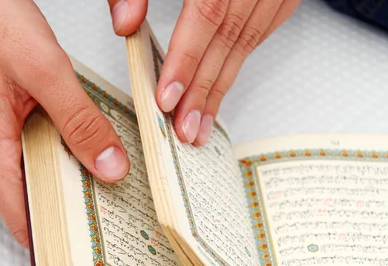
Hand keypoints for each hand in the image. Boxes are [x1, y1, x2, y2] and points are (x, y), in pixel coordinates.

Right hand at [0, 0, 129, 246]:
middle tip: (113, 196)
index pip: (24, 223)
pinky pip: (20, 149)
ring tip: (101, 163)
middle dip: (72, 201)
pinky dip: (49, 146)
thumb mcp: (44, 70)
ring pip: (28, 171)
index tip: (94, 242)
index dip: (59, 240)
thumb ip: (79, 121)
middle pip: (30, 198)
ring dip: (62, 169)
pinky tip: (72, 133)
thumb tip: (109, 165)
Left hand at [109, 0, 299, 145]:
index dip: (187, 59)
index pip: (207, 14)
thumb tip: (125, 23)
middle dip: (205, 89)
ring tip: (201, 122)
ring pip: (248, 42)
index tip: (168, 97)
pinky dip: (239, 61)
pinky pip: (262, 32)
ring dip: (223, 86)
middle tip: (185, 128)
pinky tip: (223, 84)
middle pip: (229, 39)